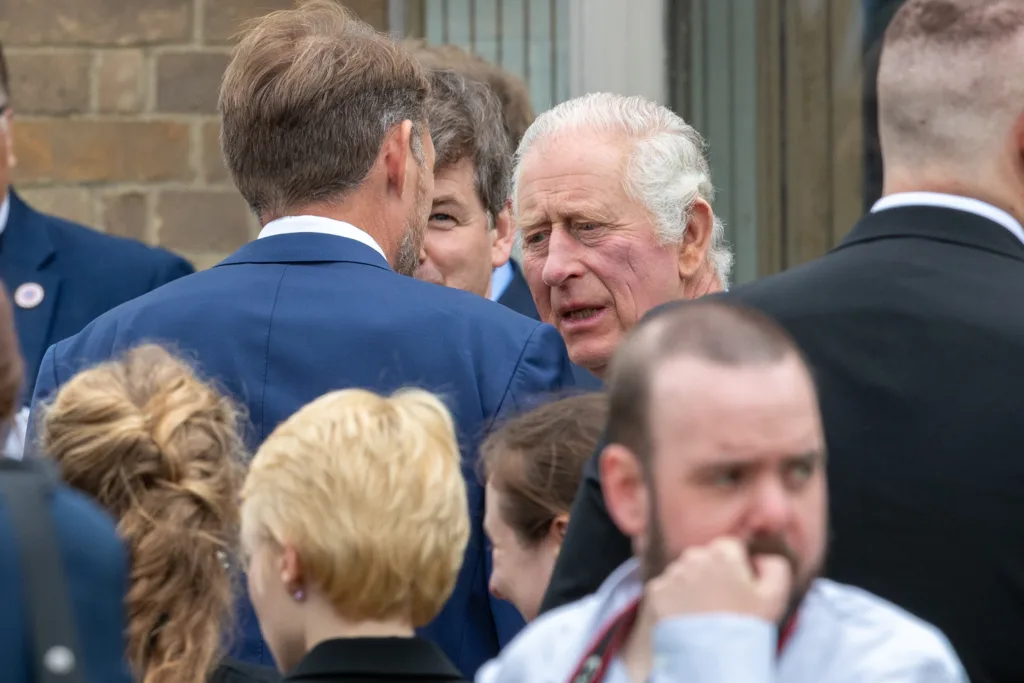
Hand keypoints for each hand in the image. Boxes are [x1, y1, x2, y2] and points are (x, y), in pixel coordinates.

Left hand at [647, 537, 791, 622]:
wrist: (710, 658)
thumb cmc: (744, 627)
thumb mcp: (774, 597)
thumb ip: (775, 568)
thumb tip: (761, 559)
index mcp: (722, 553)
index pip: (729, 547)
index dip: (736, 566)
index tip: (737, 587)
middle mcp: (693, 557)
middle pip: (704, 558)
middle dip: (711, 574)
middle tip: (720, 603)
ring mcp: (671, 573)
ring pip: (683, 573)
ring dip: (691, 586)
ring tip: (703, 614)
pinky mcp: (655, 591)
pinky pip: (666, 589)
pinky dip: (673, 601)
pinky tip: (686, 618)